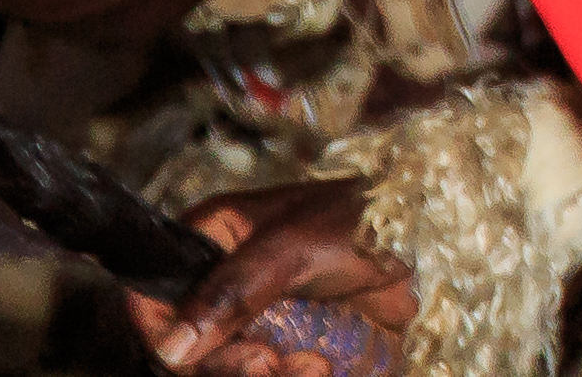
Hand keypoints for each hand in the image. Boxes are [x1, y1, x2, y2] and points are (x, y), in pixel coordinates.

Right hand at [132, 181, 407, 376]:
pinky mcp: (286, 339)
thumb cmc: (365, 219)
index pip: (151, 299)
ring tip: (314, 366)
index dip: (163, 336)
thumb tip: (169, 350)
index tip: (195, 357)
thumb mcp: (295, 248)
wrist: (430, 236)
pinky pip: (270, 371)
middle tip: (271, 364)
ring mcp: (254, 314)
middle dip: (231, 365)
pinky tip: (324, 367)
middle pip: (187, 350)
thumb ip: (232, 293)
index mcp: (213, 240)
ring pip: (229, 366)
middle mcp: (224, 281)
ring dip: (268, 375)